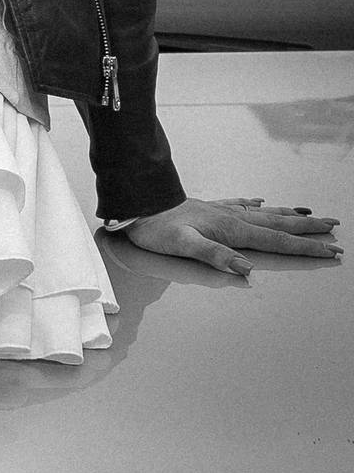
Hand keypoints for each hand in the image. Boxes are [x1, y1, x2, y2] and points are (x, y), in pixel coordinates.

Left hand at [124, 197, 342, 276]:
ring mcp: (221, 211)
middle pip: (278, 226)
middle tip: (336, 229)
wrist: (137, 203)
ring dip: (289, 216)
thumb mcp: (182, 245)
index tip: (331, 250)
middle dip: (308, 230)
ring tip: (311, 215)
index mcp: (230, 230)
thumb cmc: (156, 228)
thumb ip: (215, 256)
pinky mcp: (209, 208)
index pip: (276, 242)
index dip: (305, 248)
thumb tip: (246, 269)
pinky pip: (242, 205)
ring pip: (265, 214)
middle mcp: (231, 218)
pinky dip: (257, 205)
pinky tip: (263, 202)